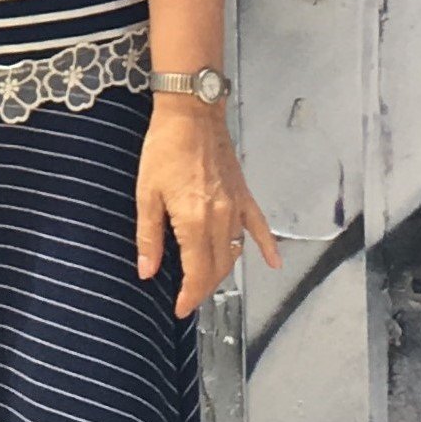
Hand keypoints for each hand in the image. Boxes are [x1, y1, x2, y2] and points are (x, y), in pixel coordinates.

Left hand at [135, 99, 281, 317]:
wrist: (191, 112)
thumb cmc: (164, 149)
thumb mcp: (146, 193)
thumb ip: (149, 236)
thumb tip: (147, 271)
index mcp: (195, 221)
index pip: (198, 273)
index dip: (189, 296)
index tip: (179, 308)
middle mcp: (220, 218)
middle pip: (218, 267)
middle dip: (203, 287)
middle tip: (187, 296)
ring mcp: (236, 206)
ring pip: (234, 252)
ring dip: (222, 271)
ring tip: (207, 281)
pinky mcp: (243, 194)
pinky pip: (259, 225)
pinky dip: (267, 246)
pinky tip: (273, 263)